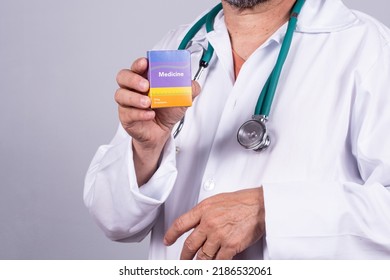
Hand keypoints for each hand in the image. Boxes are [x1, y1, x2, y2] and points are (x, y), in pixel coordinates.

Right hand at [115, 57, 200, 184]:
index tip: (145, 63)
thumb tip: (193, 84)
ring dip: (134, 98)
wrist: (161, 132)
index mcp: (145, 78)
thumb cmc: (166, 111)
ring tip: (148, 102)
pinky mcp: (126, 116)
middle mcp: (133, 88)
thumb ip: (189, 89)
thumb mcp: (181, 99)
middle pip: (123, 77)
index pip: (137, 66)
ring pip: (121, 95)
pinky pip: (127, 113)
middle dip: (133, 79)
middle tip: (146, 85)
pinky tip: (149, 114)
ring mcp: (127, 102)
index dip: (139, 63)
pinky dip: (139, 113)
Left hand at [164, 187, 264, 259]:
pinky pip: (218, 261)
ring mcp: (219, 235)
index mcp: (203, 209)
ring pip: (203, 256)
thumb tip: (197, 222)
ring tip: (198, 265)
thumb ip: (205, 212)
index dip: (171, 235)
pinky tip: (214, 265)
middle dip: (184, 256)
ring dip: (199, 263)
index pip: (180, 224)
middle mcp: (208, 222)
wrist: (260, 206)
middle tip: (183, 261)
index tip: (167, 240)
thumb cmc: (242, 201)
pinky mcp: (230, 245)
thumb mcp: (217, 200)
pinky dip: (216, 265)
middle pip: (189, 244)